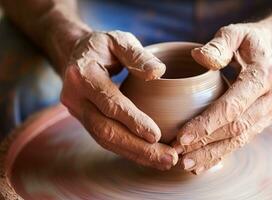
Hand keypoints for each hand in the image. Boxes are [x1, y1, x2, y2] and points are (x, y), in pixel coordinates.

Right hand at [61, 31, 177, 169]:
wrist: (76, 54)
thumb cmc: (103, 45)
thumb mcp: (120, 40)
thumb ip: (137, 55)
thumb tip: (158, 73)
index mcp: (83, 75)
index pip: (110, 103)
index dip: (133, 120)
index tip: (157, 135)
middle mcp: (75, 98)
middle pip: (107, 130)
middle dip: (139, 148)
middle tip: (169, 158)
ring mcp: (78, 112)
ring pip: (106, 141)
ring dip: (136, 154)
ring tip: (164, 162)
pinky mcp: (85, 121)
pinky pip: (106, 140)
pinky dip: (129, 151)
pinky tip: (149, 156)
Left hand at [175, 22, 271, 173]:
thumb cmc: (253, 41)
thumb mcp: (236, 33)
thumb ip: (218, 45)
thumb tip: (198, 57)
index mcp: (265, 75)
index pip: (233, 106)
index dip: (207, 123)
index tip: (182, 136)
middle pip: (237, 128)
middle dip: (207, 144)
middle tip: (179, 155)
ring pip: (241, 139)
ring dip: (213, 154)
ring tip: (188, 165)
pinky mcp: (266, 119)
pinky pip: (244, 139)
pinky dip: (223, 152)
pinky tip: (204, 162)